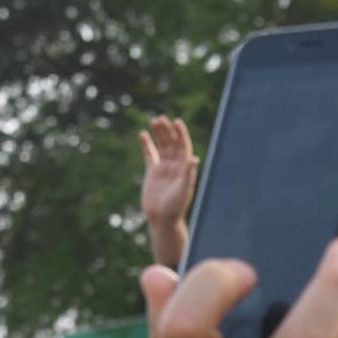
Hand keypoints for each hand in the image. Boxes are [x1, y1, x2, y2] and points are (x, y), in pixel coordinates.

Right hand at [138, 116, 199, 232]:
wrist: (162, 219)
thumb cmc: (175, 207)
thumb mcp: (183, 190)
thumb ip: (188, 174)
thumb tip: (194, 158)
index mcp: (185, 168)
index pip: (184, 146)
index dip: (181, 134)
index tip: (177, 122)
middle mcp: (176, 166)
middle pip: (172, 144)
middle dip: (167, 131)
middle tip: (161, 118)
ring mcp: (164, 168)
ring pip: (162, 146)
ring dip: (159, 134)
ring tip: (154, 121)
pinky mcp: (153, 173)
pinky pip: (150, 155)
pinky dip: (146, 145)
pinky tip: (143, 134)